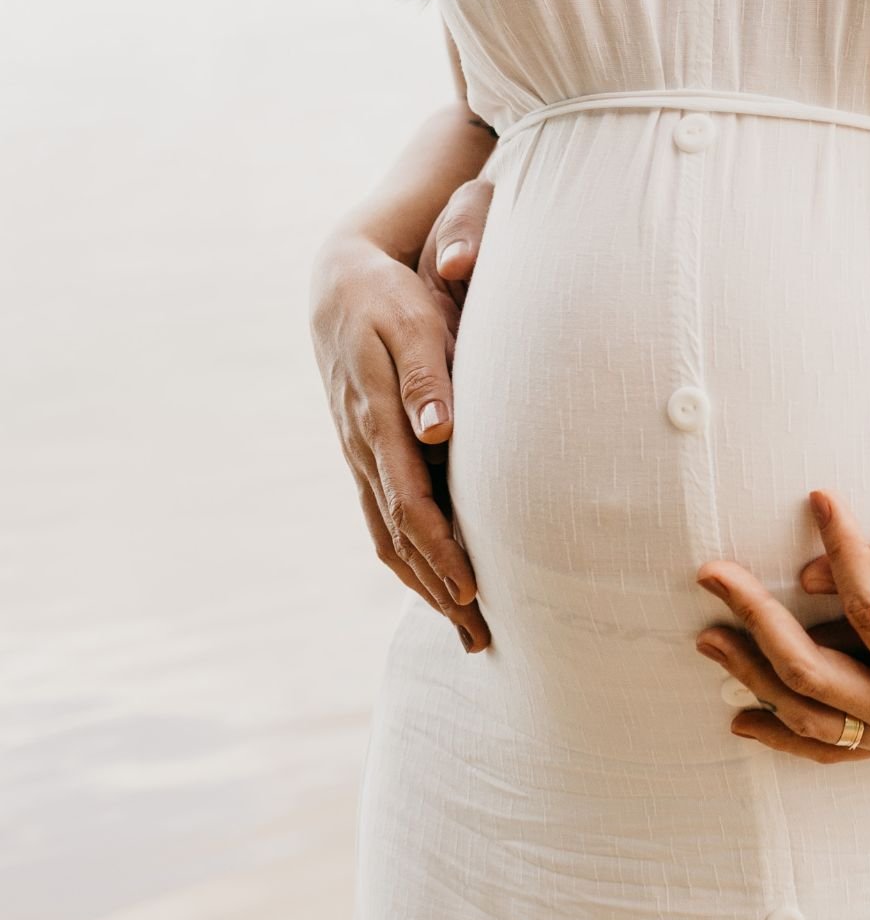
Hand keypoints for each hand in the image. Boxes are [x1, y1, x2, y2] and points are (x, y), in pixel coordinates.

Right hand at [308, 178, 494, 651]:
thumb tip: (438, 431)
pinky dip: (406, 559)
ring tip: (464, 629)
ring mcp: (359, 455)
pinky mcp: (365, 453)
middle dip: (438, 592)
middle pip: (399, 538)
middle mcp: (363, 449)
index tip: (472, 593)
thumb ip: (429, 377)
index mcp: (377, 424)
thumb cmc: (389, 299)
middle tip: (480, 639)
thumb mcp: (413, 324)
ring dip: (423, 586)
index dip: (441, 553)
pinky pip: (382, 519)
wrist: (340, 279)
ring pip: (387, 537)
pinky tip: (431, 583)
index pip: (411, 506)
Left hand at [695, 491, 869, 762]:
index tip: (817, 493)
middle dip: (755, 620)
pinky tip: (742, 719)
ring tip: (706, 636)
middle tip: (711, 572)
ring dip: (754, 677)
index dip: (841, 546)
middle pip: (812, 671)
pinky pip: (832, 749)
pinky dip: (786, 735)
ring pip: (810, 716)